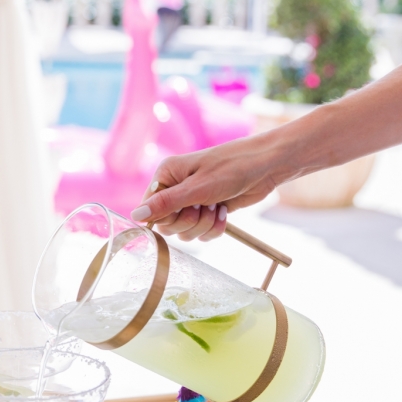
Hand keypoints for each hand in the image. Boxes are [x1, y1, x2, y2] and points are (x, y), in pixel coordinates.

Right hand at [130, 136, 280, 239]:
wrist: (266, 167)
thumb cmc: (232, 168)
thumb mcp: (197, 188)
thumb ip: (165, 204)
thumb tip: (135, 216)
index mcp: (166, 176)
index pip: (149, 209)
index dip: (166, 216)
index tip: (184, 208)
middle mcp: (175, 189)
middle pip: (167, 225)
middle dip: (189, 221)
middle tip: (204, 206)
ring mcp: (192, 201)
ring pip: (185, 232)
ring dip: (204, 225)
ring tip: (217, 206)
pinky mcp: (207, 212)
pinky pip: (201, 234)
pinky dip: (214, 228)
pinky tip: (224, 212)